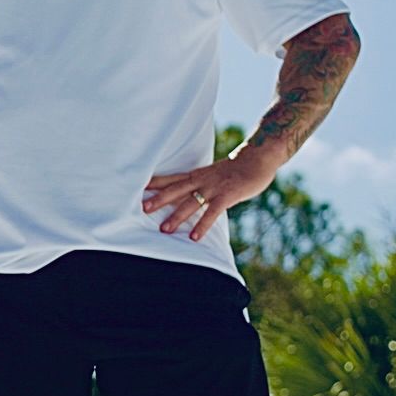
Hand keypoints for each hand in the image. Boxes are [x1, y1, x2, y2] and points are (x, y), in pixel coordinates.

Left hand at [144, 149, 280, 240]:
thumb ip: (200, 185)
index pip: (171, 178)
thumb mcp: (213, 174)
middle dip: (158, 199)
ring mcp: (214, 187)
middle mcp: (201, 180)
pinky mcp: (227, 195)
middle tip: (141, 209)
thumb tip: (186, 197)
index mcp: (197, 174)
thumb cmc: (236, 169)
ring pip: (191, 203)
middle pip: (175, 190)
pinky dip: (202, 225)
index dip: (155, 183)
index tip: (137, 187)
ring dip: (176, 216)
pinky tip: (194, 237)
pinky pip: (212, 212)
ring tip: (164, 229)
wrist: (258, 158)